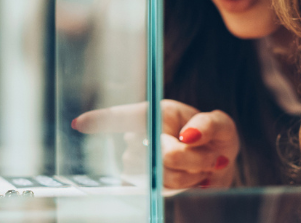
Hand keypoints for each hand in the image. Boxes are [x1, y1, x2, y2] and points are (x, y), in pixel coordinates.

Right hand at [73, 99, 240, 188]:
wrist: (217, 165)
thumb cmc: (215, 138)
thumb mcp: (222, 126)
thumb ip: (209, 124)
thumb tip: (189, 134)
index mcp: (158, 113)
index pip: (125, 116)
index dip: (102, 120)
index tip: (79, 124)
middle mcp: (143, 135)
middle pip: (165, 153)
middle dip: (194, 159)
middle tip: (210, 157)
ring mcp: (140, 161)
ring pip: (165, 174)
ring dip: (191, 173)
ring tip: (200, 165)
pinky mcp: (144, 183)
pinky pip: (164, 188)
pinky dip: (186, 185)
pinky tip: (192, 177)